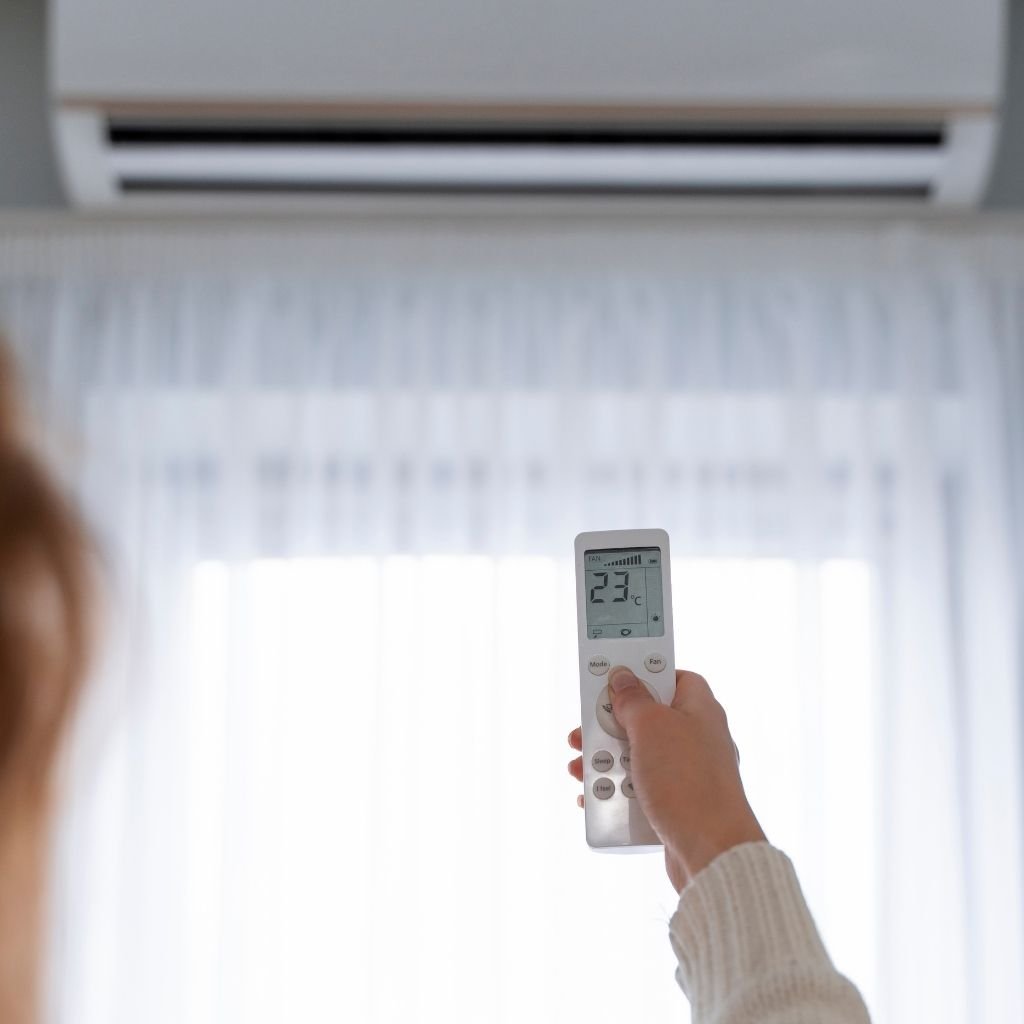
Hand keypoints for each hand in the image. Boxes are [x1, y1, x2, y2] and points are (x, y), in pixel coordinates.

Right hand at [568, 667, 764, 891]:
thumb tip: (623, 677)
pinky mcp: (677, 805)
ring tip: (580, 769)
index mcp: (700, 709)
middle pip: (646, 719)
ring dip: (606, 762)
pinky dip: (617, 792)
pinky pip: (641, 790)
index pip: (672, 677)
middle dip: (609, 727)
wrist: (711, 852)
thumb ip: (633, 699)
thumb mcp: (651, 727)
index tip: (612, 679)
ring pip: (638, 757)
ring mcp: (687, 774)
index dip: (642, 674)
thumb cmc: (688, 783)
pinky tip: (595, 798)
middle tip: (582, 732)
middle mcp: (696, 739)